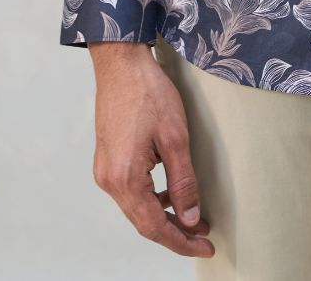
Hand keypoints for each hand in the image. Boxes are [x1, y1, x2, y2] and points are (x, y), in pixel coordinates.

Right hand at [88, 41, 214, 259]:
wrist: (121, 63)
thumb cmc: (148, 93)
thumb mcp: (175, 137)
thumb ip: (183, 182)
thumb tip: (189, 219)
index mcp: (125, 179)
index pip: (154, 226)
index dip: (181, 242)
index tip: (205, 247)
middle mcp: (109, 181)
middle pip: (143, 222)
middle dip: (175, 233)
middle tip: (203, 237)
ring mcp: (105, 170)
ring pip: (137, 208)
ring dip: (164, 216)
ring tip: (193, 218)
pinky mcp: (107, 159)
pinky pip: (131, 191)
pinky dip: (152, 199)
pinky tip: (170, 193)